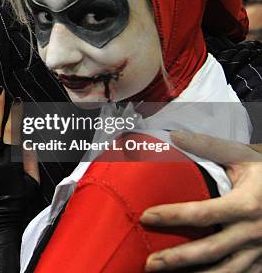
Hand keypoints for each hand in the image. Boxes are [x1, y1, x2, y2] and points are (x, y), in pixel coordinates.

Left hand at [141, 131, 261, 271]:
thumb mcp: (243, 157)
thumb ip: (208, 147)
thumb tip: (175, 136)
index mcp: (245, 204)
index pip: (202, 213)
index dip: (173, 216)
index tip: (146, 216)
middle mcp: (252, 231)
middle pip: (210, 250)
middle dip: (178, 259)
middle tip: (150, 263)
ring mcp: (260, 251)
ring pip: (227, 271)